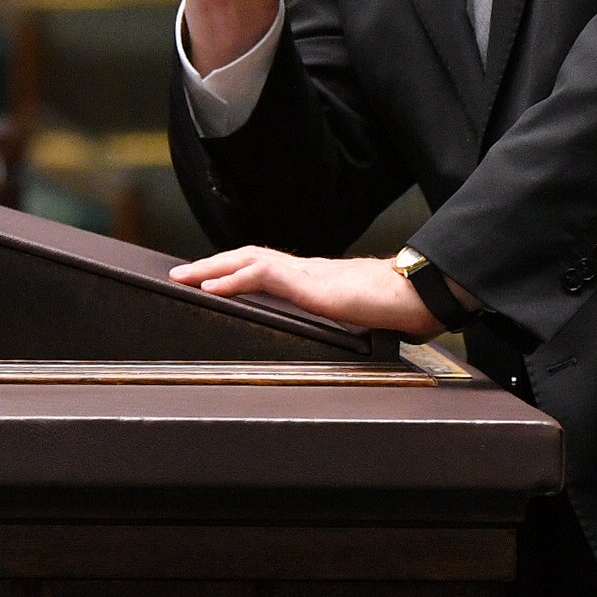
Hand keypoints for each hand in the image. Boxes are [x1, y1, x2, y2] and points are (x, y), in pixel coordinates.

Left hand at [168, 244, 443, 338]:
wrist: (415, 296)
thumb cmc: (393, 308)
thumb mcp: (355, 317)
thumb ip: (338, 320)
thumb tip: (339, 339)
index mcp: (312, 279)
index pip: (265, 266)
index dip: (235, 268)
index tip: (209, 276)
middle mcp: (304, 270)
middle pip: (248, 257)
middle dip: (212, 264)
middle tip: (181, 274)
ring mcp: (305, 273)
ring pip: (248, 259)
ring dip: (213, 267)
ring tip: (186, 276)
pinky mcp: (308, 283)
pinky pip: (262, 274)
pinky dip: (233, 278)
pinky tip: (211, 286)